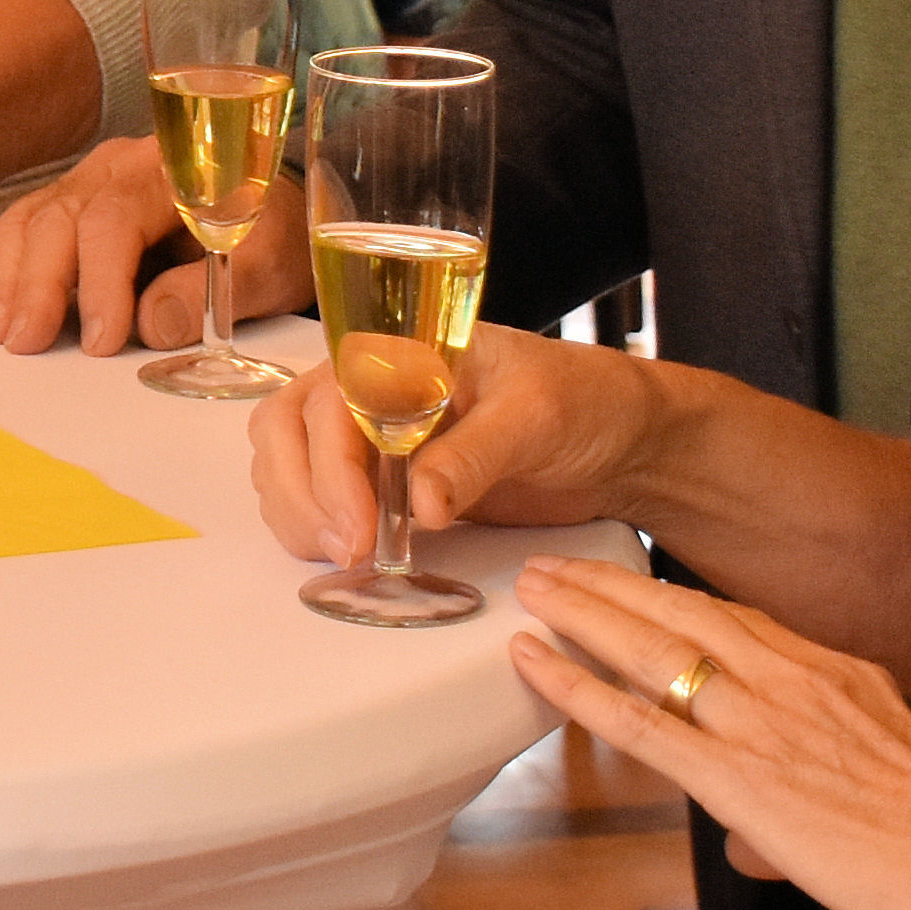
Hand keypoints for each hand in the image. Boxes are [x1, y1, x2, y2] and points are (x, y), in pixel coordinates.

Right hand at [0, 143, 308, 355]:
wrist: (270, 214)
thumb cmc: (270, 237)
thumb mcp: (267, 267)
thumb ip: (215, 292)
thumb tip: (153, 325)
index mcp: (173, 169)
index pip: (116, 218)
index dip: (102, 280)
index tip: (101, 340)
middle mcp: (119, 167)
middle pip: (61, 216)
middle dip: (40, 283)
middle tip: (27, 341)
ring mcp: (88, 183)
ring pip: (32, 220)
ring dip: (14, 279)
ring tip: (5, 333)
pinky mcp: (71, 206)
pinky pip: (25, 228)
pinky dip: (10, 270)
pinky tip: (4, 313)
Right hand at [242, 319, 673, 569]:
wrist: (622, 442)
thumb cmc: (585, 402)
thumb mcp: (537, 418)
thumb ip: (475, 455)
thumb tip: (421, 505)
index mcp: (402, 351)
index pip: (329, 399)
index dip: (329, 465)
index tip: (359, 526)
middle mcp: (373, 388)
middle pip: (288, 429)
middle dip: (301, 494)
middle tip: (346, 552)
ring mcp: (374, 435)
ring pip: (290, 464)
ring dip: (302, 514)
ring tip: (349, 558)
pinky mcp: (385, 480)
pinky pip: (322, 497)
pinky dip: (318, 527)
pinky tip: (353, 554)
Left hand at [508, 558, 910, 909]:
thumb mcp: (883, 792)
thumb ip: (806, 805)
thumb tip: (750, 847)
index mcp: (834, 676)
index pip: (736, 620)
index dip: (672, 600)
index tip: (627, 583)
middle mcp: (793, 682)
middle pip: (683, 613)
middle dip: (610, 585)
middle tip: (552, 561)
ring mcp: (763, 725)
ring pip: (653, 650)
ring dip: (582, 614)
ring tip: (528, 587)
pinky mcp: (740, 779)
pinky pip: (641, 723)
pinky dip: (579, 688)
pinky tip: (534, 662)